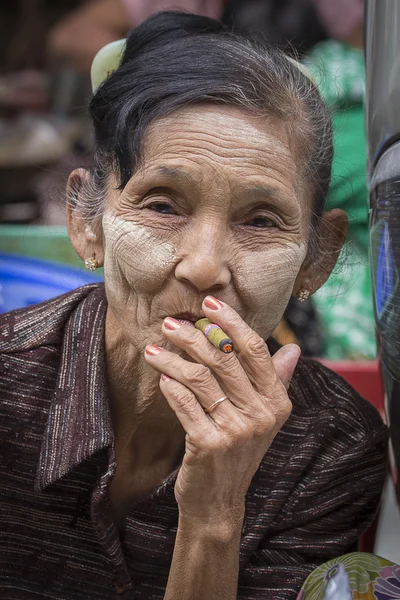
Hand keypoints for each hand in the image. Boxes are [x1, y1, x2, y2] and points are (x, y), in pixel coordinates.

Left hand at [144, 296, 299, 524]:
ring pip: (198, 377)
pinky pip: (183, 402)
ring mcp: (235, 430)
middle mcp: (261, 414)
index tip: (209, 303)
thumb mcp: (266, 418)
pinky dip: (170, 386)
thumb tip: (295, 349)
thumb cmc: (240, 450)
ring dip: (172, 359)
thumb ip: (278, 381)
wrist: (220, 500)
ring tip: (153, 349)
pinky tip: (161, 377)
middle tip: (168, 324)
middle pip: (223, 358)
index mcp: (277, 401)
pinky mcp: (207, 444)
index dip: (231, 322)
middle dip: (192, 335)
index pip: (255, 350)